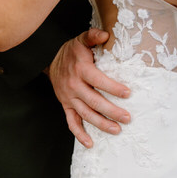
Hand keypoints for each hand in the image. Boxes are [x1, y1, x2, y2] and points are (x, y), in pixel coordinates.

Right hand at [48, 30, 130, 147]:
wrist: (48, 60)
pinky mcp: (65, 105)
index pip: (98, 81)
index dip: (113, 87)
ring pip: (85, 114)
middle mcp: (74, 86)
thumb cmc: (71, 51)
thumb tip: (106, 34)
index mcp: (81, 70)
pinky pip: (71, 122)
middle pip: (94, 102)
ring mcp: (69, 98)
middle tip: (127, 118)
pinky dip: (80, 134)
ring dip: (101, 124)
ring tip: (117, 130)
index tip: (128, 93)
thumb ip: (93, 36)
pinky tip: (90, 143)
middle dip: (111, 111)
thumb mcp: (81, 39)